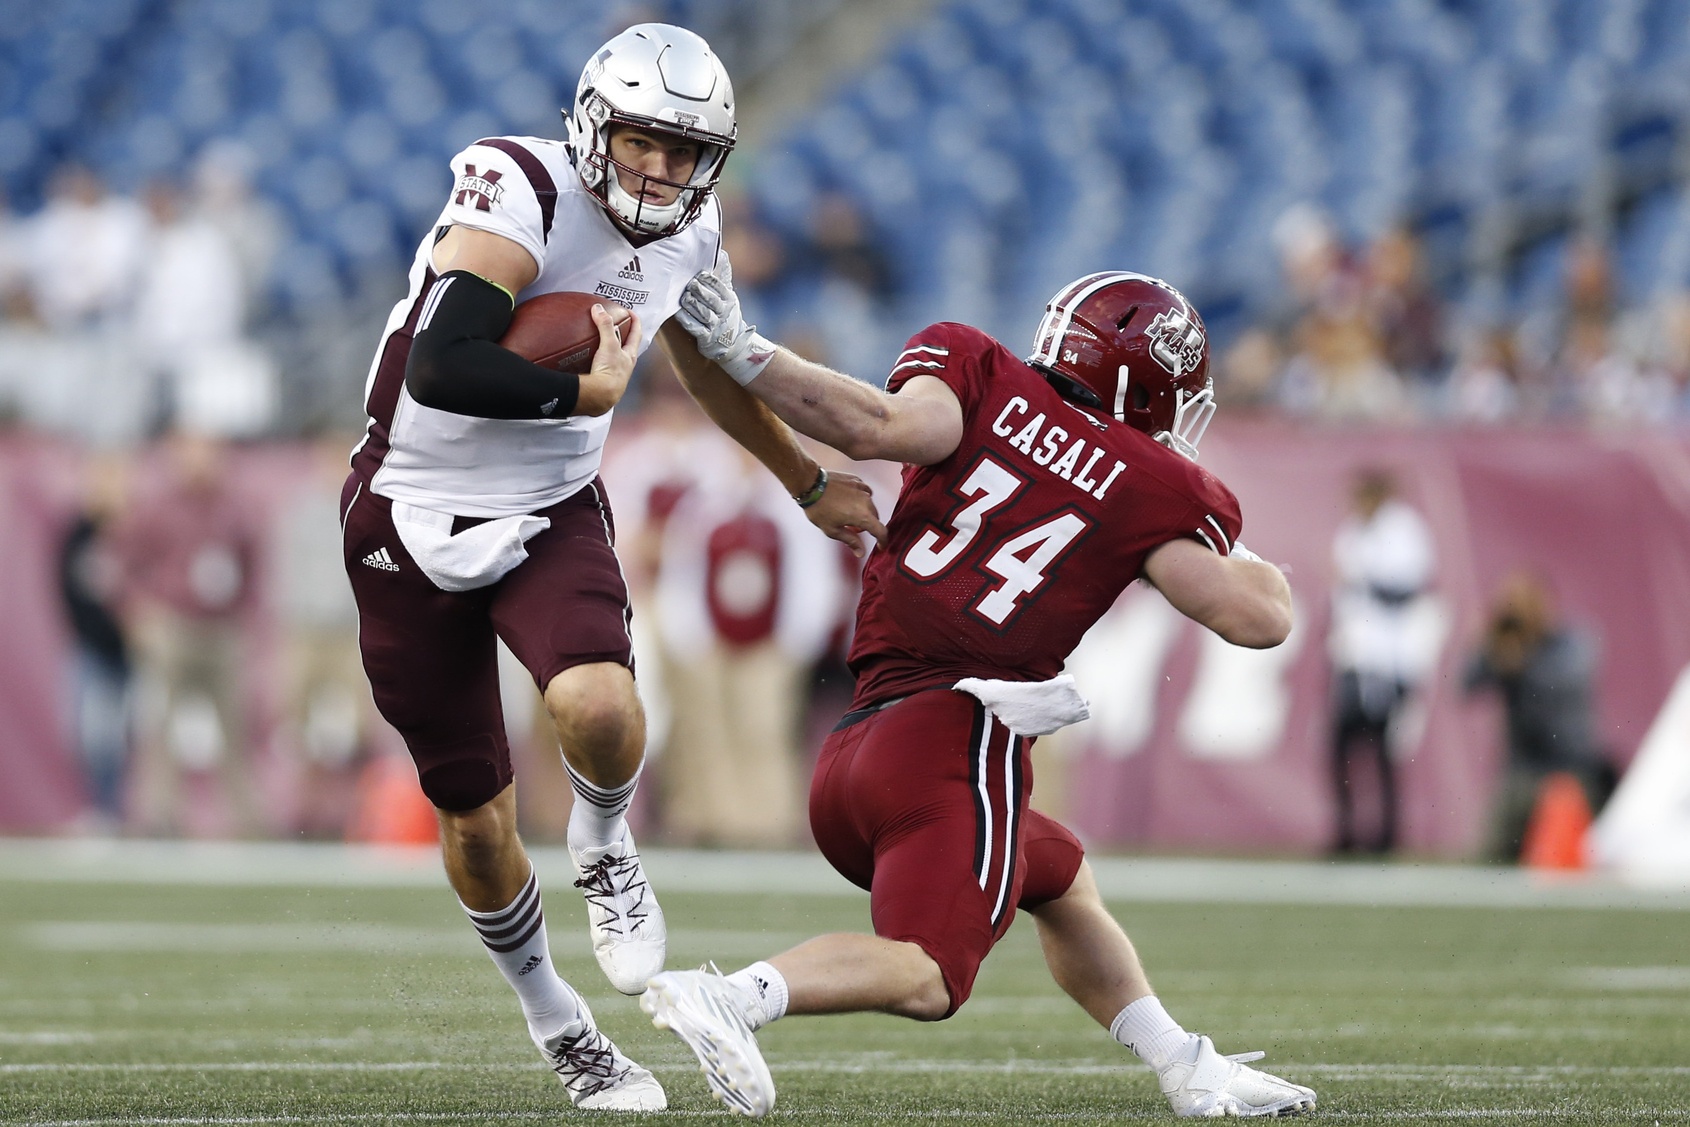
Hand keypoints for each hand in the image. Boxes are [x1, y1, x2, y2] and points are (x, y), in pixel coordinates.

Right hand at [576, 305, 641, 415]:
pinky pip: (599, 367)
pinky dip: (593, 361)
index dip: (635, 321)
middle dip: (623, 335)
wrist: (600, 397)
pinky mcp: (602, 383)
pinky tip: (584, 359)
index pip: (636, 334)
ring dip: (608, 349)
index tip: (630, 312)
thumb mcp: (609, 345)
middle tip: (616, 324)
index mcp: (630, 356)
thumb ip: (604, 325)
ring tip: (598, 340)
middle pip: (627, 346)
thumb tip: (598, 308)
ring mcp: (614, 375)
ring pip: (614, 358)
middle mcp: (625, 366)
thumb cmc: (610, 373)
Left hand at [676, 268, 775, 384]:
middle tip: (688, 284)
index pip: (719, 287)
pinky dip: (687, 320)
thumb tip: (720, 253)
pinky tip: (678, 313)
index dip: (708, 279)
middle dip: (699, 290)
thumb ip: (722, 277)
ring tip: (683, 297)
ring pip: (704, 313)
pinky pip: (696, 328)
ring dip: (692, 304)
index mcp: (730, 300)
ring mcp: (717, 327)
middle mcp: (725, 313)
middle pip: (711, 299)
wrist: (732, 345)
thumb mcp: (728, 297)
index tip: (697, 274)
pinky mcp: (707, 339)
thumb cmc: (724, 315)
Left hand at [801, 470, 886, 558]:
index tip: (880, 546)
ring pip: (870, 505)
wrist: (810, 484)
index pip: (881, 531)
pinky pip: (864, 492)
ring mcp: (862, 489)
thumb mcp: (833, 530)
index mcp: (863, 516)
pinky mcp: (856, 481)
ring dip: (864, 512)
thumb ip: (850, 541)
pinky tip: (848, 501)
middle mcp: (866, 501)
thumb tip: (861, 552)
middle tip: (853, 529)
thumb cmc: (819, 508)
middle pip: (875, 518)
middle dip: (868, 526)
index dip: (882, 541)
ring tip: (847, 514)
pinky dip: (860, 499)